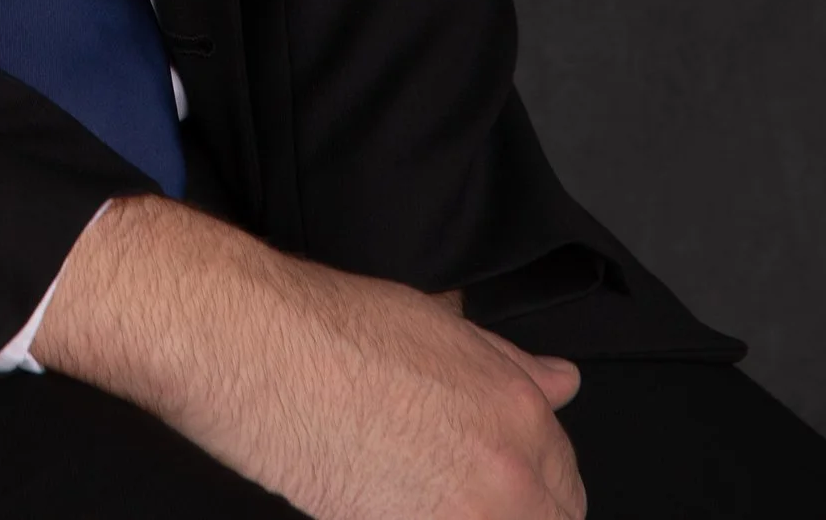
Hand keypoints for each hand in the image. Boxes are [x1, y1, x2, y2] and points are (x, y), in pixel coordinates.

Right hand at [32, 196, 583, 519]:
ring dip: (471, 513)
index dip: (539, 484)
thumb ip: (508, 363)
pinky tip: (396, 501)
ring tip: (422, 492)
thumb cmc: (336, 323)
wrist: (259, 347)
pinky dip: (425, 517)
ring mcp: (461, 514)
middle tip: (461, 492)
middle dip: (521, 513)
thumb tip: (564, 382)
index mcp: (519, 408)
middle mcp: (506, 471)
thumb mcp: (438, 324)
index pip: (566, 480)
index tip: (508, 485)